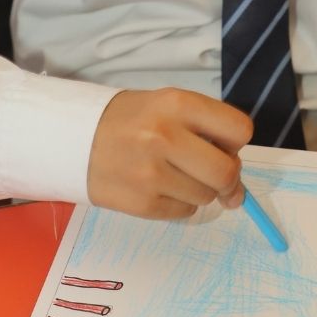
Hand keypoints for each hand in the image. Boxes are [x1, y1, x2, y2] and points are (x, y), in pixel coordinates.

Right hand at [88, 88, 252, 220]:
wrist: (77, 139)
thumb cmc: (133, 119)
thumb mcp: (170, 105)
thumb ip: (208, 133)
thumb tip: (238, 189)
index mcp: (177, 104)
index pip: (239, 129)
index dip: (236, 142)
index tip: (223, 145)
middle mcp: (166, 136)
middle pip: (227, 172)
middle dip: (228, 178)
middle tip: (213, 173)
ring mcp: (152, 173)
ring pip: (207, 196)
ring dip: (201, 189)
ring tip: (175, 172)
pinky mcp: (142, 204)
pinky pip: (185, 212)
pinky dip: (180, 202)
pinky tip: (160, 186)